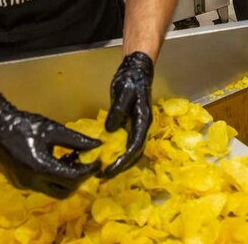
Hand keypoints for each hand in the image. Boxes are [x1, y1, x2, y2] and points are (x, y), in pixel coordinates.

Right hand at [0, 93, 100, 198]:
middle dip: (78, 180)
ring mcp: (23, 184)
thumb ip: (76, 140)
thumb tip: (96, 146)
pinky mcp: (18, 183)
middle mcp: (31, 182)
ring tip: (71, 159)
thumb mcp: (53, 130)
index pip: (73, 178)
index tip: (97, 162)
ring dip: (65, 179)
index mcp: (40, 168)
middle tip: (86, 164)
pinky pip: (41, 186)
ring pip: (53, 190)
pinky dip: (53, 178)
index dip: (88, 171)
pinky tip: (56, 161)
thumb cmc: (24, 125)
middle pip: (64, 192)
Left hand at [102, 51, 154, 178]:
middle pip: (135, 153)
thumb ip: (118, 110)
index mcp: (143, 120)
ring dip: (120, 162)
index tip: (110, 170)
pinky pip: (126, 143)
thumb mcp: (123, 92)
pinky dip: (118, 153)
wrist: (137, 70)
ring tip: (104, 171)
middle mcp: (142, 126)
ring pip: (132, 150)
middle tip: (103, 176)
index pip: (135, 146)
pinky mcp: (131, 124)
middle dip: (121, 166)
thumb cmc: (131, 80)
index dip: (123, 161)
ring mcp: (137, 126)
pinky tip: (106, 156)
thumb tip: (110, 130)